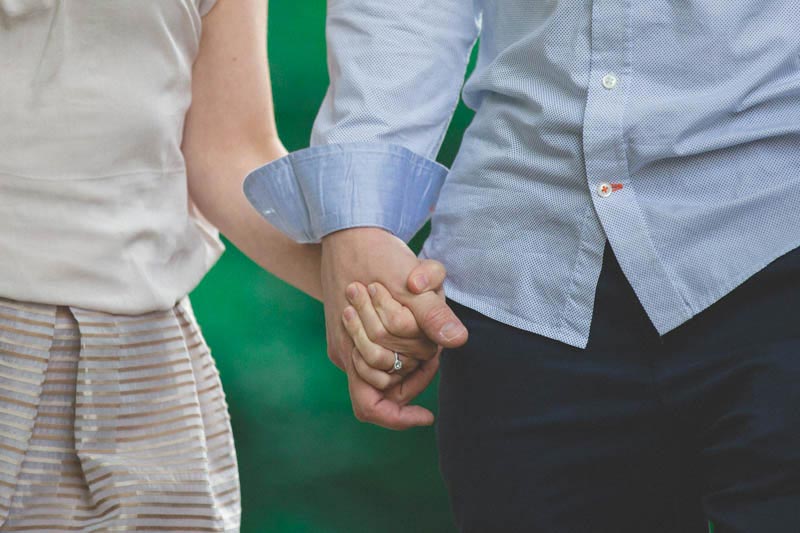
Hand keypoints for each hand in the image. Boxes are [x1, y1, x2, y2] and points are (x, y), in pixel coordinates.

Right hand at [321, 227, 467, 428]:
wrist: (347, 229)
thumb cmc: (376, 253)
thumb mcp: (409, 281)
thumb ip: (433, 314)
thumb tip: (458, 342)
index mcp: (352, 349)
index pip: (373, 406)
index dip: (400, 416)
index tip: (430, 414)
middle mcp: (345, 353)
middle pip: (387, 386)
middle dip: (416, 373)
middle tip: (437, 352)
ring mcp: (345, 343)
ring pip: (385, 371)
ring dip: (410, 358)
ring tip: (427, 332)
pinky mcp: (349, 333)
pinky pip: (378, 354)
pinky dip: (400, 346)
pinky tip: (414, 324)